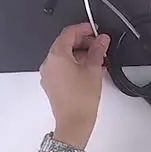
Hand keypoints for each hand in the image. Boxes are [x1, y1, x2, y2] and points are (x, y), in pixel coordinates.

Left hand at [39, 23, 109, 147]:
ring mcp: (49, 75)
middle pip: (65, 43)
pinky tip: (88, 69)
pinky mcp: (52, 84)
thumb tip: (101, 40)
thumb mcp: (93, 69)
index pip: (68, 33)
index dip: (83, 28)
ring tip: (97, 58)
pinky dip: (74, 64)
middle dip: (83, 41)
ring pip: (64, 56)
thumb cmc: (80, 100)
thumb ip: (97, 50)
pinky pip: (62, 67)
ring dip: (79, 53)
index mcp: (56, 56)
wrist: (74, 123)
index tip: (94, 29)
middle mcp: (49, 63)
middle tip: (98, 44)